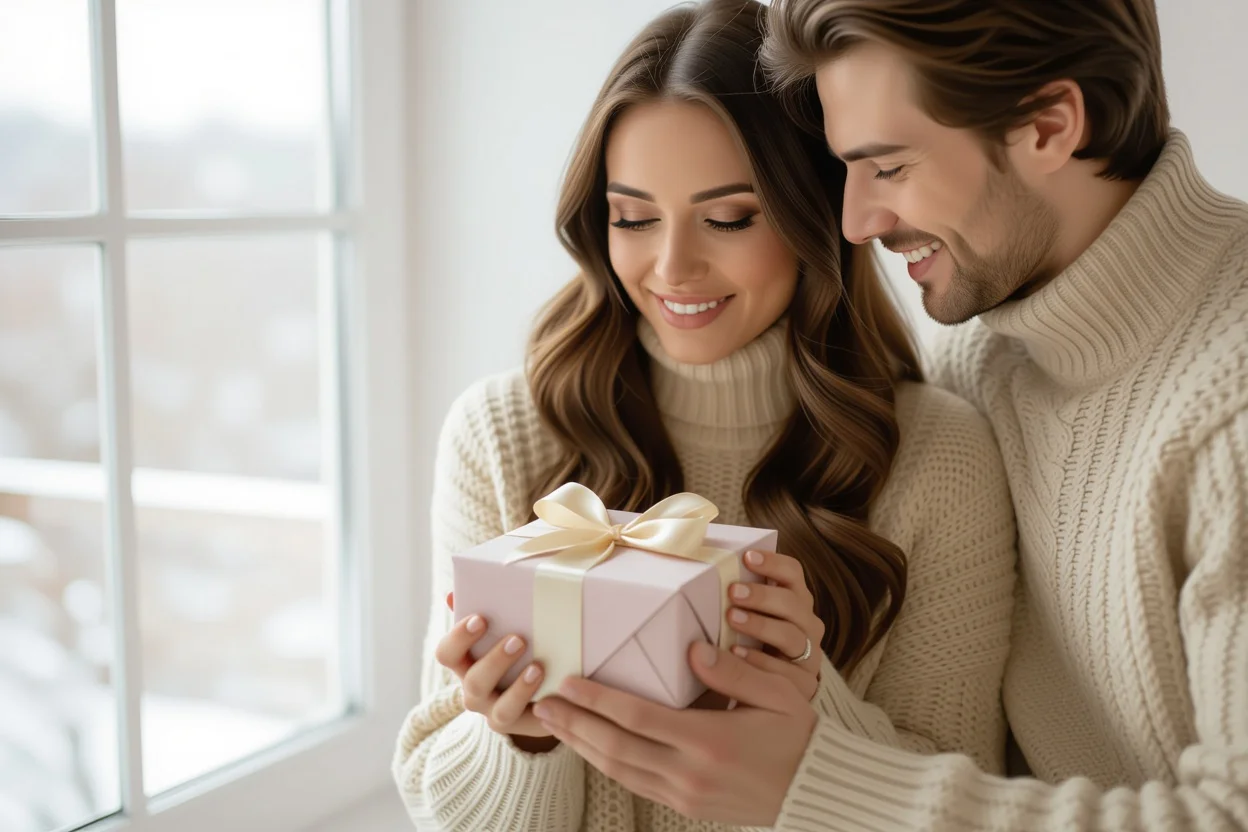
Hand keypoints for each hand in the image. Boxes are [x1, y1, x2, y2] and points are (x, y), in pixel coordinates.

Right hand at [435, 592, 553, 745]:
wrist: (545, 684)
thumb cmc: (521, 645)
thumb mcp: (506, 625)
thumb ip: (485, 609)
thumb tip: (452, 594)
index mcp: (465, 661)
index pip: (447, 653)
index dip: (459, 637)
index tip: (480, 619)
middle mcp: (474, 688)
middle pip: (471, 681)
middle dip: (494, 661)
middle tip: (518, 640)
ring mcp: (491, 709)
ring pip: (499, 709)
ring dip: (516, 686)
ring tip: (537, 667)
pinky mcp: (513, 723)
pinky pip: (514, 717)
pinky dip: (529, 699)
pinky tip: (545, 683)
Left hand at [533, 642, 816, 826]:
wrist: (814, 792)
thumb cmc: (798, 737)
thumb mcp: (778, 696)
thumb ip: (734, 673)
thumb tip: (693, 649)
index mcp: (709, 741)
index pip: (637, 718)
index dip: (597, 700)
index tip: (568, 681)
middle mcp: (690, 773)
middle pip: (615, 747)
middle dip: (574, 724)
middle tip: (542, 702)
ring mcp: (685, 795)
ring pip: (618, 770)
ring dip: (581, 746)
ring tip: (554, 723)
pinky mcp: (686, 807)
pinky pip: (635, 783)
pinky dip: (606, 763)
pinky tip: (590, 745)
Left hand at [727, 550, 823, 700]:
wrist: (766, 694)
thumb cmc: (750, 643)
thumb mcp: (750, 617)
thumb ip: (739, 596)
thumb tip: (702, 567)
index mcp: (796, 601)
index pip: (793, 574)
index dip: (773, 563)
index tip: (747, 558)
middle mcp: (807, 625)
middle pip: (794, 604)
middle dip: (763, 596)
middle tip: (732, 592)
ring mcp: (809, 655)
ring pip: (793, 637)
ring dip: (762, 626)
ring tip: (732, 619)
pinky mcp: (804, 683)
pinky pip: (785, 671)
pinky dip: (760, 661)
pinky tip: (736, 653)